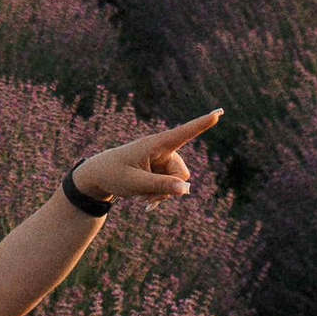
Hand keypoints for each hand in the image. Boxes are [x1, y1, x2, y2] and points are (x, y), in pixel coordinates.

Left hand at [71, 112, 222, 204]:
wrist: (99, 178)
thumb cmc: (114, 174)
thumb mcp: (135, 183)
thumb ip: (161, 186)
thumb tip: (186, 190)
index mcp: (156, 144)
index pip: (184, 132)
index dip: (202, 123)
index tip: (218, 112)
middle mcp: (163, 150)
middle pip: (182, 174)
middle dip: (170, 189)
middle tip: (147, 198)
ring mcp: (163, 161)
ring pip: (179, 184)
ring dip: (164, 194)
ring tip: (143, 197)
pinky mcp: (161, 171)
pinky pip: (172, 188)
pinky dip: (161, 196)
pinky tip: (146, 203)